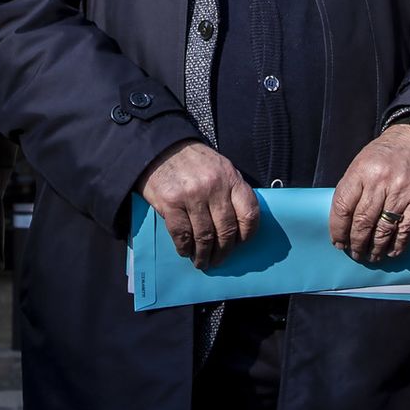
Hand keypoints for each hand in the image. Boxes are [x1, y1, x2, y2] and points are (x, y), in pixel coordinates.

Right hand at [137, 140, 258, 268]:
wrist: (160, 147)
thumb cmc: (193, 161)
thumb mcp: (220, 168)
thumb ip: (231, 192)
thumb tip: (238, 227)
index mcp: (231, 177)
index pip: (249, 213)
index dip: (248, 234)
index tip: (240, 243)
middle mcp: (214, 186)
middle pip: (226, 230)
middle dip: (224, 251)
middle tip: (219, 260)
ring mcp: (192, 195)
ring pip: (205, 236)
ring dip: (204, 255)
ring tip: (202, 262)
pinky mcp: (171, 203)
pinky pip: (182, 234)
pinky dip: (185, 248)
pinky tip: (185, 252)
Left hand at [329, 123, 409, 262]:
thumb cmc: (387, 154)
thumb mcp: (363, 162)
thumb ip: (354, 187)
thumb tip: (343, 222)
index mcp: (361, 170)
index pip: (343, 206)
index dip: (338, 229)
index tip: (338, 242)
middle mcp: (381, 180)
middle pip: (363, 222)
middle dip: (357, 243)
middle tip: (356, 254)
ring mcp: (402, 190)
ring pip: (384, 229)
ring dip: (376, 248)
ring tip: (372, 256)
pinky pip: (407, 229)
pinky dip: (398, 244)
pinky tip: (392, 251)